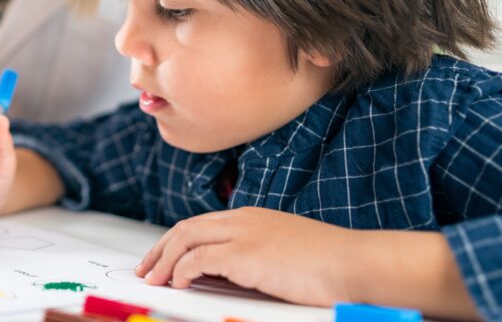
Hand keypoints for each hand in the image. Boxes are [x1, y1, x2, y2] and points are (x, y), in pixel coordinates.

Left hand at [135, 207, 356, 305]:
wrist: (356, 264)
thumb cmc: (330, 265)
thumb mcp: (284, 253)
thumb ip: (254, 257)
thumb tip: (226, 274)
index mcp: (251, 217)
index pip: (201, 225)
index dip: (175, 242)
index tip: (161, 259)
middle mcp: (242, 220)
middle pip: (185, 228)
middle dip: (160, 249)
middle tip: (146, 269)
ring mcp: (243, 235)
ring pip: (186, 239)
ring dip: (164, 261)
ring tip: (153, 279)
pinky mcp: (245, 255)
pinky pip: (198, 260)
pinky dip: (181, 270)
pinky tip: (177, 283)